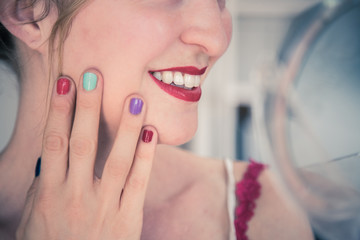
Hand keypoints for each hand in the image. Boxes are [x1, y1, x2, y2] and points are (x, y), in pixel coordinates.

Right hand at [16, 69, 156, 239]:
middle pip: (83, 144)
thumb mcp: (33, 217)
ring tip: (135, 98)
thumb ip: (43, 185)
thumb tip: (51, 156)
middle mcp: (75, 196)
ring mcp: (104, 207)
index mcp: (48, 193)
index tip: (65, 82)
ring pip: (117, 160)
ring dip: (126, 127)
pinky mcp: (127, 219)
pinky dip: (146, 157)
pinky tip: (150, 133)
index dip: (59, 110)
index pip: (54, 142)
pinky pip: (138, 183)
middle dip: (89, 108)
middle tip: (96, 76)